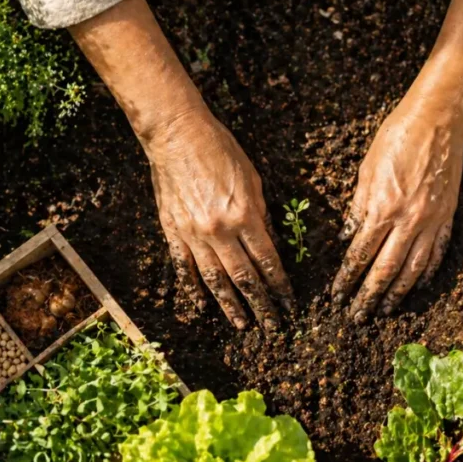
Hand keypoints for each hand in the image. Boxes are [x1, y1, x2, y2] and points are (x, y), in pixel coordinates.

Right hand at [146, 109, 293, 329]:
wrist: (178, 135)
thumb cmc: (220, 150)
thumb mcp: (253, 180)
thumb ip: (262, 216)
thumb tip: (271, 246)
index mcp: (244, 215)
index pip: (267, 260)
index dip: (280, 285)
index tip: (289, 303)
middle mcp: (219, 231)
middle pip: (244, 277)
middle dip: (261, 304)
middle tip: (272, 326)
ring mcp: (193, 234)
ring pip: (215, 279)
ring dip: (230, 305)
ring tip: (242, 325)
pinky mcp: (172, 231)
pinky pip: (183, 267)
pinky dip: (193, 289)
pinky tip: (201, 306)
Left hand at [331, 69, 462, 321]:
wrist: (438, 121)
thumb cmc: (396, 138)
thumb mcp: (366, 170)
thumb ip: (359, 207)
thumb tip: (350, 237)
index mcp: (383, 207)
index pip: (360, 254)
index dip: (347, 279)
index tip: (337, 296)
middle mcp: (408, 220)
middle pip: (386, 270)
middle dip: (369, 297)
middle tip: (358, 317)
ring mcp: (431, 221)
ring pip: (413, 269)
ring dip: (397, 294)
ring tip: (386, 310)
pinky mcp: (448, 216)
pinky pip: (437, 254)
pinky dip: (426, 274)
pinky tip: (417, 286)